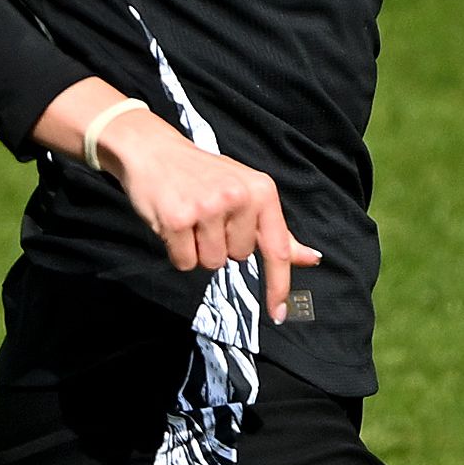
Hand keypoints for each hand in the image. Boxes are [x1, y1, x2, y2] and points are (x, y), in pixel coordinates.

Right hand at [98, 109, 321, 324]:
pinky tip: (173, 223)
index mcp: (261, 191)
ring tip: (190, 218)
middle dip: (220, 244)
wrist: (153, 151)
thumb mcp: (247, 193)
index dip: (279, 285)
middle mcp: (238, 197)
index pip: (277, 248)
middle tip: (207, 216)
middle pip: (238, 258)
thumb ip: (275, 231)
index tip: (279, 313)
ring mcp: (208, 207)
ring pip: (211, 263)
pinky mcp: (178, 218)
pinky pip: (184, 262)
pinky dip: (177, 251)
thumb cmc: (204, 176)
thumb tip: (310, 259)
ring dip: (198, 249)